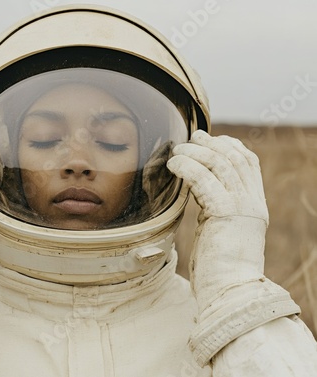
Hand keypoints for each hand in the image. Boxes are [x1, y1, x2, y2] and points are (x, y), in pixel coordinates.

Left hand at [167, 130, 267, 309]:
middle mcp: (252, 202)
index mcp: (253, 205)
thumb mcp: (221, 230)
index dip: (229, 145)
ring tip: (178, 151)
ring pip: (220, 164)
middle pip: (235, 157)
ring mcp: (241, 206)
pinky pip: (205, 179)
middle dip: (211, 143)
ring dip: (196, 152)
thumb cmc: (220, 267)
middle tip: (191, 137)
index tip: (209, 140)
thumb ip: (215, 208)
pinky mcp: (225, 213)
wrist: (231, 290)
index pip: (249, 163)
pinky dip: (188, 167)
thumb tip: (198, 190)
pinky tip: (175, 165)